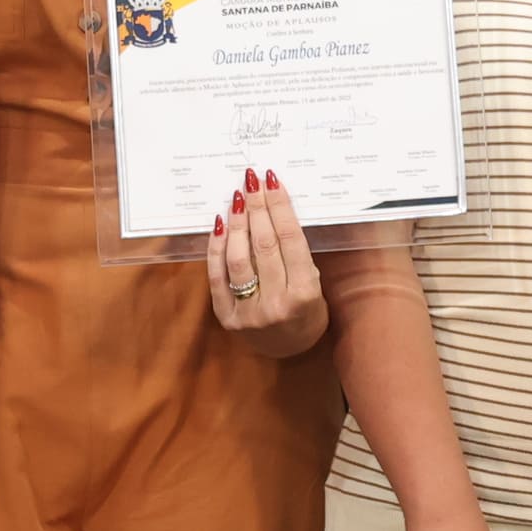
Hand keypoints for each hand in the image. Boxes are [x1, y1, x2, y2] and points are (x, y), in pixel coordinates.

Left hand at [205, 170, 325, 355]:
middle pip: (264, 245)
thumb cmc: (306, 310)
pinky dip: (216, 248)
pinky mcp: (227, 318)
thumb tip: (273, 208)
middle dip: (257, 207)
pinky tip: (220, 224)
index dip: (279, 207)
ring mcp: (249, 313)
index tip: (271, 181)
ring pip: (238, 258)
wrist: (290, 350)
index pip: (290, 240)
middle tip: (251, 180)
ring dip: (237, 223)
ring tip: (236, 197)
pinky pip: (217, 276)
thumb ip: (295, 253)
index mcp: (305, 293)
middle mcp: (276, 304)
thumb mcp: (314, 283)